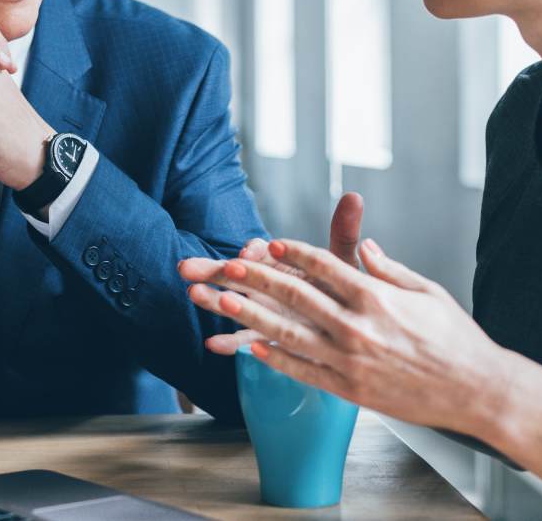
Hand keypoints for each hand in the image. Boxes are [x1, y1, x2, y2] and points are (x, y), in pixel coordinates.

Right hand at [179, 192, 364, 354]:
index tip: (249, 251)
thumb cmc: (343, 287)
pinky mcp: (266, 334)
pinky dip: (228, 342)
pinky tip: (213, 345)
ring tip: (194, 295)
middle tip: (188, 267)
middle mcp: (267, 283)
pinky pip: (244, 339)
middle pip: (236, 273)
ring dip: (212, 300)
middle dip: (213, 269)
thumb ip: (343, 233)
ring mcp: (263, 310)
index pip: (261, 251)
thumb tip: (353, 197)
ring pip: (233, 304)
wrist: (346, 321)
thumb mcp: (343, 261)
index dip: (253, 251)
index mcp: (281, 261)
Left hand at [183, 237, 515, 435]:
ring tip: (224, 302)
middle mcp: (358, 326)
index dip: (293, 253)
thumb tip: (364, 246)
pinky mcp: (350, 390)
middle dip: (258, 278)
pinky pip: (304, 372)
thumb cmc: (455, 338)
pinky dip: (276, 359)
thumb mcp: (426, 291)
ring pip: (290, 334)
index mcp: (376, 296)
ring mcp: (350, 360)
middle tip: (227, 265)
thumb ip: (389, 268)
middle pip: (297, 296)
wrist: (476, 390)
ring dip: (252, 316)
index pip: (324, 266)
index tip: (269, 243)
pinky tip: (252, 348)